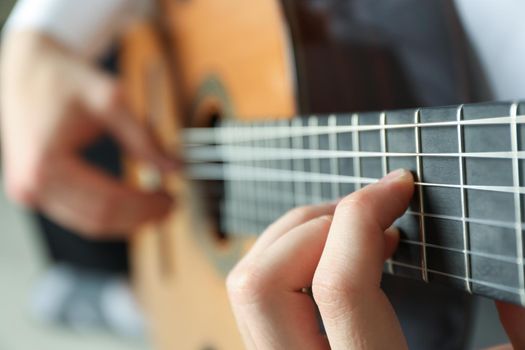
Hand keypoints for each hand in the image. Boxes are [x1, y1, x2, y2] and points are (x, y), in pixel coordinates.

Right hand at [1, 31, 174, 237]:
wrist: (29, 67)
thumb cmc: (63, 78)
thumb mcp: (110, 101)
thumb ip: (144, 138)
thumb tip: (174, 167)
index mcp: (46, 164)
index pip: (107, 202)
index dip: (145, 206)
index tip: (172, 199)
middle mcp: (31, 185)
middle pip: (98, 220)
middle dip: (139, 217)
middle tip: (170, 205)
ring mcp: (29, 192)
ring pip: (88, 223)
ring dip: (126, 220)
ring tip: (155, 204)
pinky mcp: (34, 190)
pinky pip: (77, 213)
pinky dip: (108, 212)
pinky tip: (131, 202)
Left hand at [227, 169, 524, 348]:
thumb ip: (518, 326)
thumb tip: (506, 267)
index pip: (339, 287)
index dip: (364, 216)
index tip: (398, 187)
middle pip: (264, 282)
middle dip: (315, 224)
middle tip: (366, 212)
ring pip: (248, 285)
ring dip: (296, 235)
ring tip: (349, 228)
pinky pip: (256, 296)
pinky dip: (288, 256)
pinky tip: (333, 256)